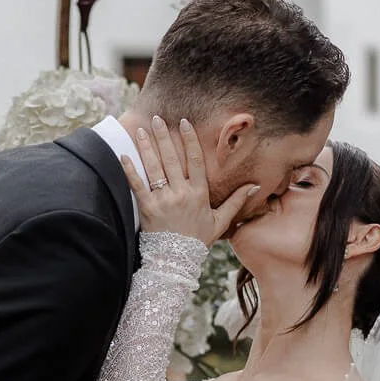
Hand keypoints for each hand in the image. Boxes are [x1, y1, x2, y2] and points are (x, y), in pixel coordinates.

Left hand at [120, 116, 258, 245]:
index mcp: (199, 193)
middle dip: (164, 136)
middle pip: (172, 159)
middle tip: (157, 118)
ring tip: (140, 129)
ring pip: (154, 168)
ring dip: (146, 147)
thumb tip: (255, 186)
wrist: (177, 261)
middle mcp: (181, 193)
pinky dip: (130, 171)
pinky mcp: (147, 208)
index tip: (184, 123)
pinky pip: (137, 186)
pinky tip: (124, 155)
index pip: (195, 160)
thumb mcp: (220, 221)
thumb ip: (236, 201)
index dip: (189, 140)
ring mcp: (163, 200)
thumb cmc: (198, 240)